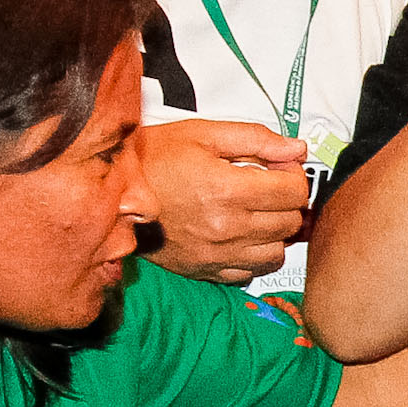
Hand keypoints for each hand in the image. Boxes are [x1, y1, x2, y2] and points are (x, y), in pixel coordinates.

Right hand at [141, 118, 313, 284]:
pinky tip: (243, 235)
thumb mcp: (203, 134)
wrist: (111, 192)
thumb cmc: (153, 158)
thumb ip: (256, 139)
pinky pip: (252, 272)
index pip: (295, 191)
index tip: (279, 167)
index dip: (293, 175)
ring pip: (277, 251)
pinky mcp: (205, 269)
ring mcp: (216, 253)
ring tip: (256, 211)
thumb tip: (296, 149)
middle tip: (267, 186)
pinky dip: (256, 255)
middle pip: (291, 221)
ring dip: (275, 230)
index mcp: (228, 190)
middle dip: (286, 201)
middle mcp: (226, 227)